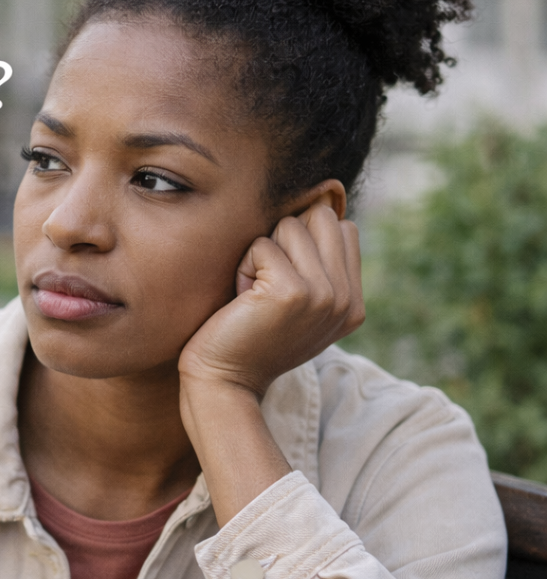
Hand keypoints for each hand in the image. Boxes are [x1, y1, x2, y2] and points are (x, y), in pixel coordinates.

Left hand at [178, 198, 364, 399]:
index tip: (281, 282)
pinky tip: (242, 301)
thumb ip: (317, 264)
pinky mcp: (293, 292)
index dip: (302, 239)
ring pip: (290, 226)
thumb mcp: (296, 302)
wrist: (225, 382)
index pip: (342, 226)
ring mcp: (324, 294)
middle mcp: (346, 298)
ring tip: (254, 295)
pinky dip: (243, 267)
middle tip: (265, 285)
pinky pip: (261, 246)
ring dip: (260, 255)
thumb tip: (323, 196)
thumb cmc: (248, 337)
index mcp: (353, 301)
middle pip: (320, 216)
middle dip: (282, 240)